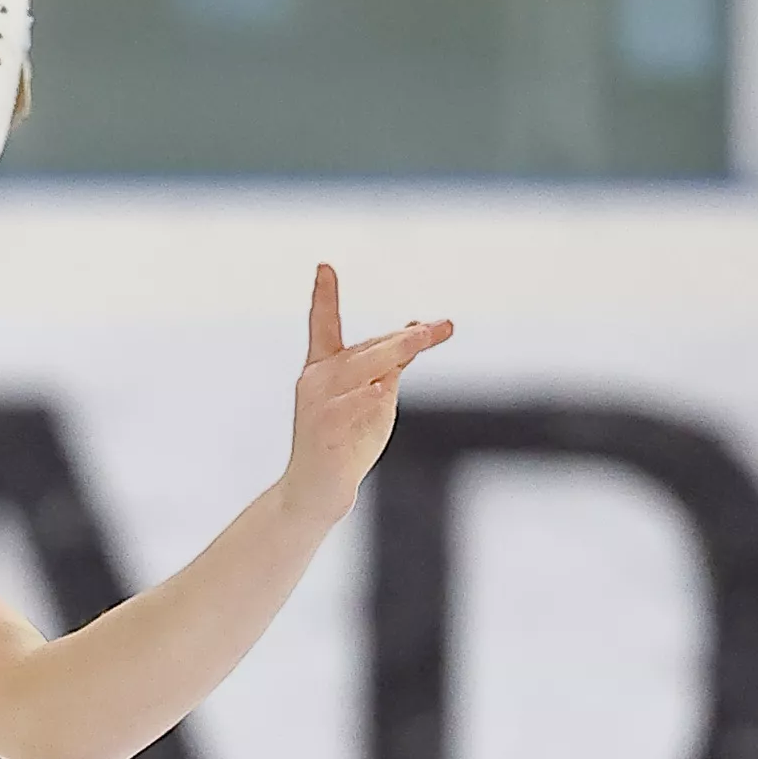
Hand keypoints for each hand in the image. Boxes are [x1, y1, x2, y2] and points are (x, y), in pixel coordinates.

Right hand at [286, 263, 451, 526]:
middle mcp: (316, 381)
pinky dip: (374, 395)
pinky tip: (382, 392)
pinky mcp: (327, 427)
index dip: (324, 296)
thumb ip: (392, 364)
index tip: (325, 267)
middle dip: (407, 338)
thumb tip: (419, 326)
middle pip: (368, 349)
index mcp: (321, 370)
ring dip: (401, 349)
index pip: (323, 326)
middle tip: (442, 326)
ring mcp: (320, 403)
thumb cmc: (345, 442)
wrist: (316, 491)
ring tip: (431, 332)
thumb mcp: (372, 397)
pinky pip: (360, 402)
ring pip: (367, 367)